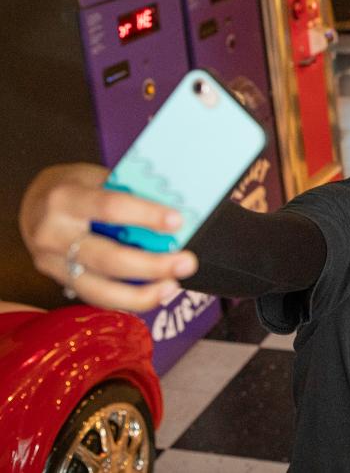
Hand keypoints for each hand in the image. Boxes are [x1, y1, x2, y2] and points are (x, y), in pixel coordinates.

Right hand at [19, 163, 198, 310]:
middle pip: (107, 257)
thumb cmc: (76, 187)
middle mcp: (53, 232)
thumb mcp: (98, 177)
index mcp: (66, 198)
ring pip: (98, 288)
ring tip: (171, 287)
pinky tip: (152, 296)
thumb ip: (130, 194)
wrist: (34, 203)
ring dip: (141, 294)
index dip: (146, 216)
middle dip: (151, 265)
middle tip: (186, 263)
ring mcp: (51, 261)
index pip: (110, 208)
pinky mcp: (57, 279)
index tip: (177, 222)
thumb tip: (177, 213)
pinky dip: (126, 300)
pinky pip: (95, 296)